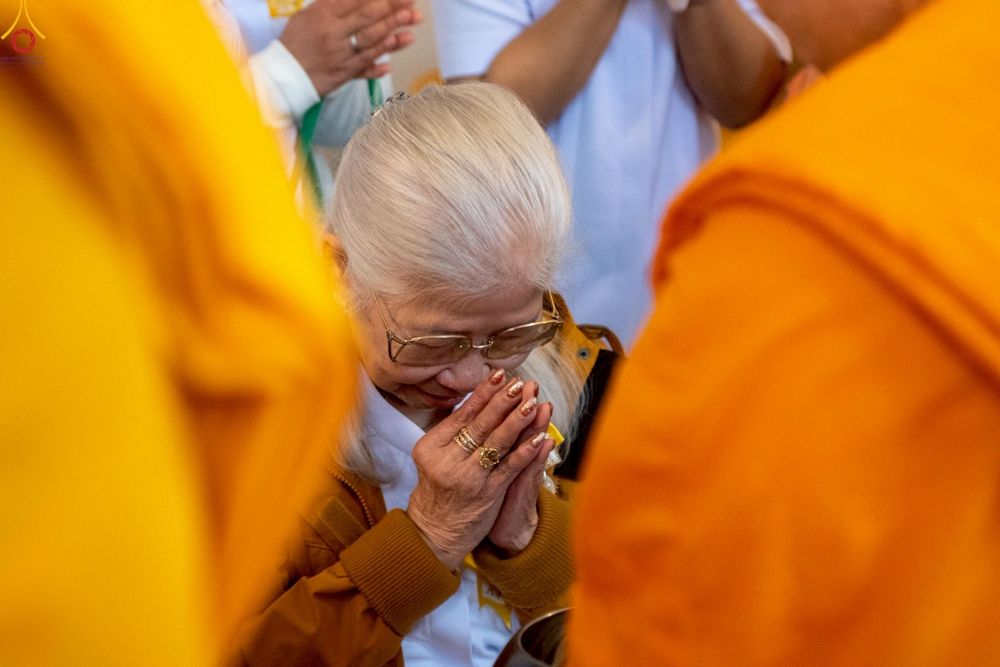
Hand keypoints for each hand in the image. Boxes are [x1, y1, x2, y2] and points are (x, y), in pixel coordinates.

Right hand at [279, 0, 420, 95]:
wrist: (283, 76)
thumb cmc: (295, 43)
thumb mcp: (308, 15)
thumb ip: (332, 5)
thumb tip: (358, 0)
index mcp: (322, 14)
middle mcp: (333, 32)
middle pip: (367, 16)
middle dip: (392, 7)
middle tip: (411, 1)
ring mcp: (340, 54)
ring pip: (371, 39)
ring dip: (393, 28)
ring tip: (411, 19)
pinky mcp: (344, 73)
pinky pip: (366, 63)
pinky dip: (382, 55)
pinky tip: (397, 45)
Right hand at [407, 372, 551, 570]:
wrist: (434, 530)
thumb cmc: (437, 487)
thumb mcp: (433, 456)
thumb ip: (451, 430)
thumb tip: (476, 397)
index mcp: (432, 446)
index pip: (463, 414)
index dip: (484, 393)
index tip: (500, 375)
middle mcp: (448, 460)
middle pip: (480, 424)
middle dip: (503, 402)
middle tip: (521, 383)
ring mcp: (468, 477)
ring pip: (496, 443)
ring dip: (517, 421)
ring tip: (533, 402)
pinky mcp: (487, 493)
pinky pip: (509, 467)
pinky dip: (526, 451)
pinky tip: (539, 437)